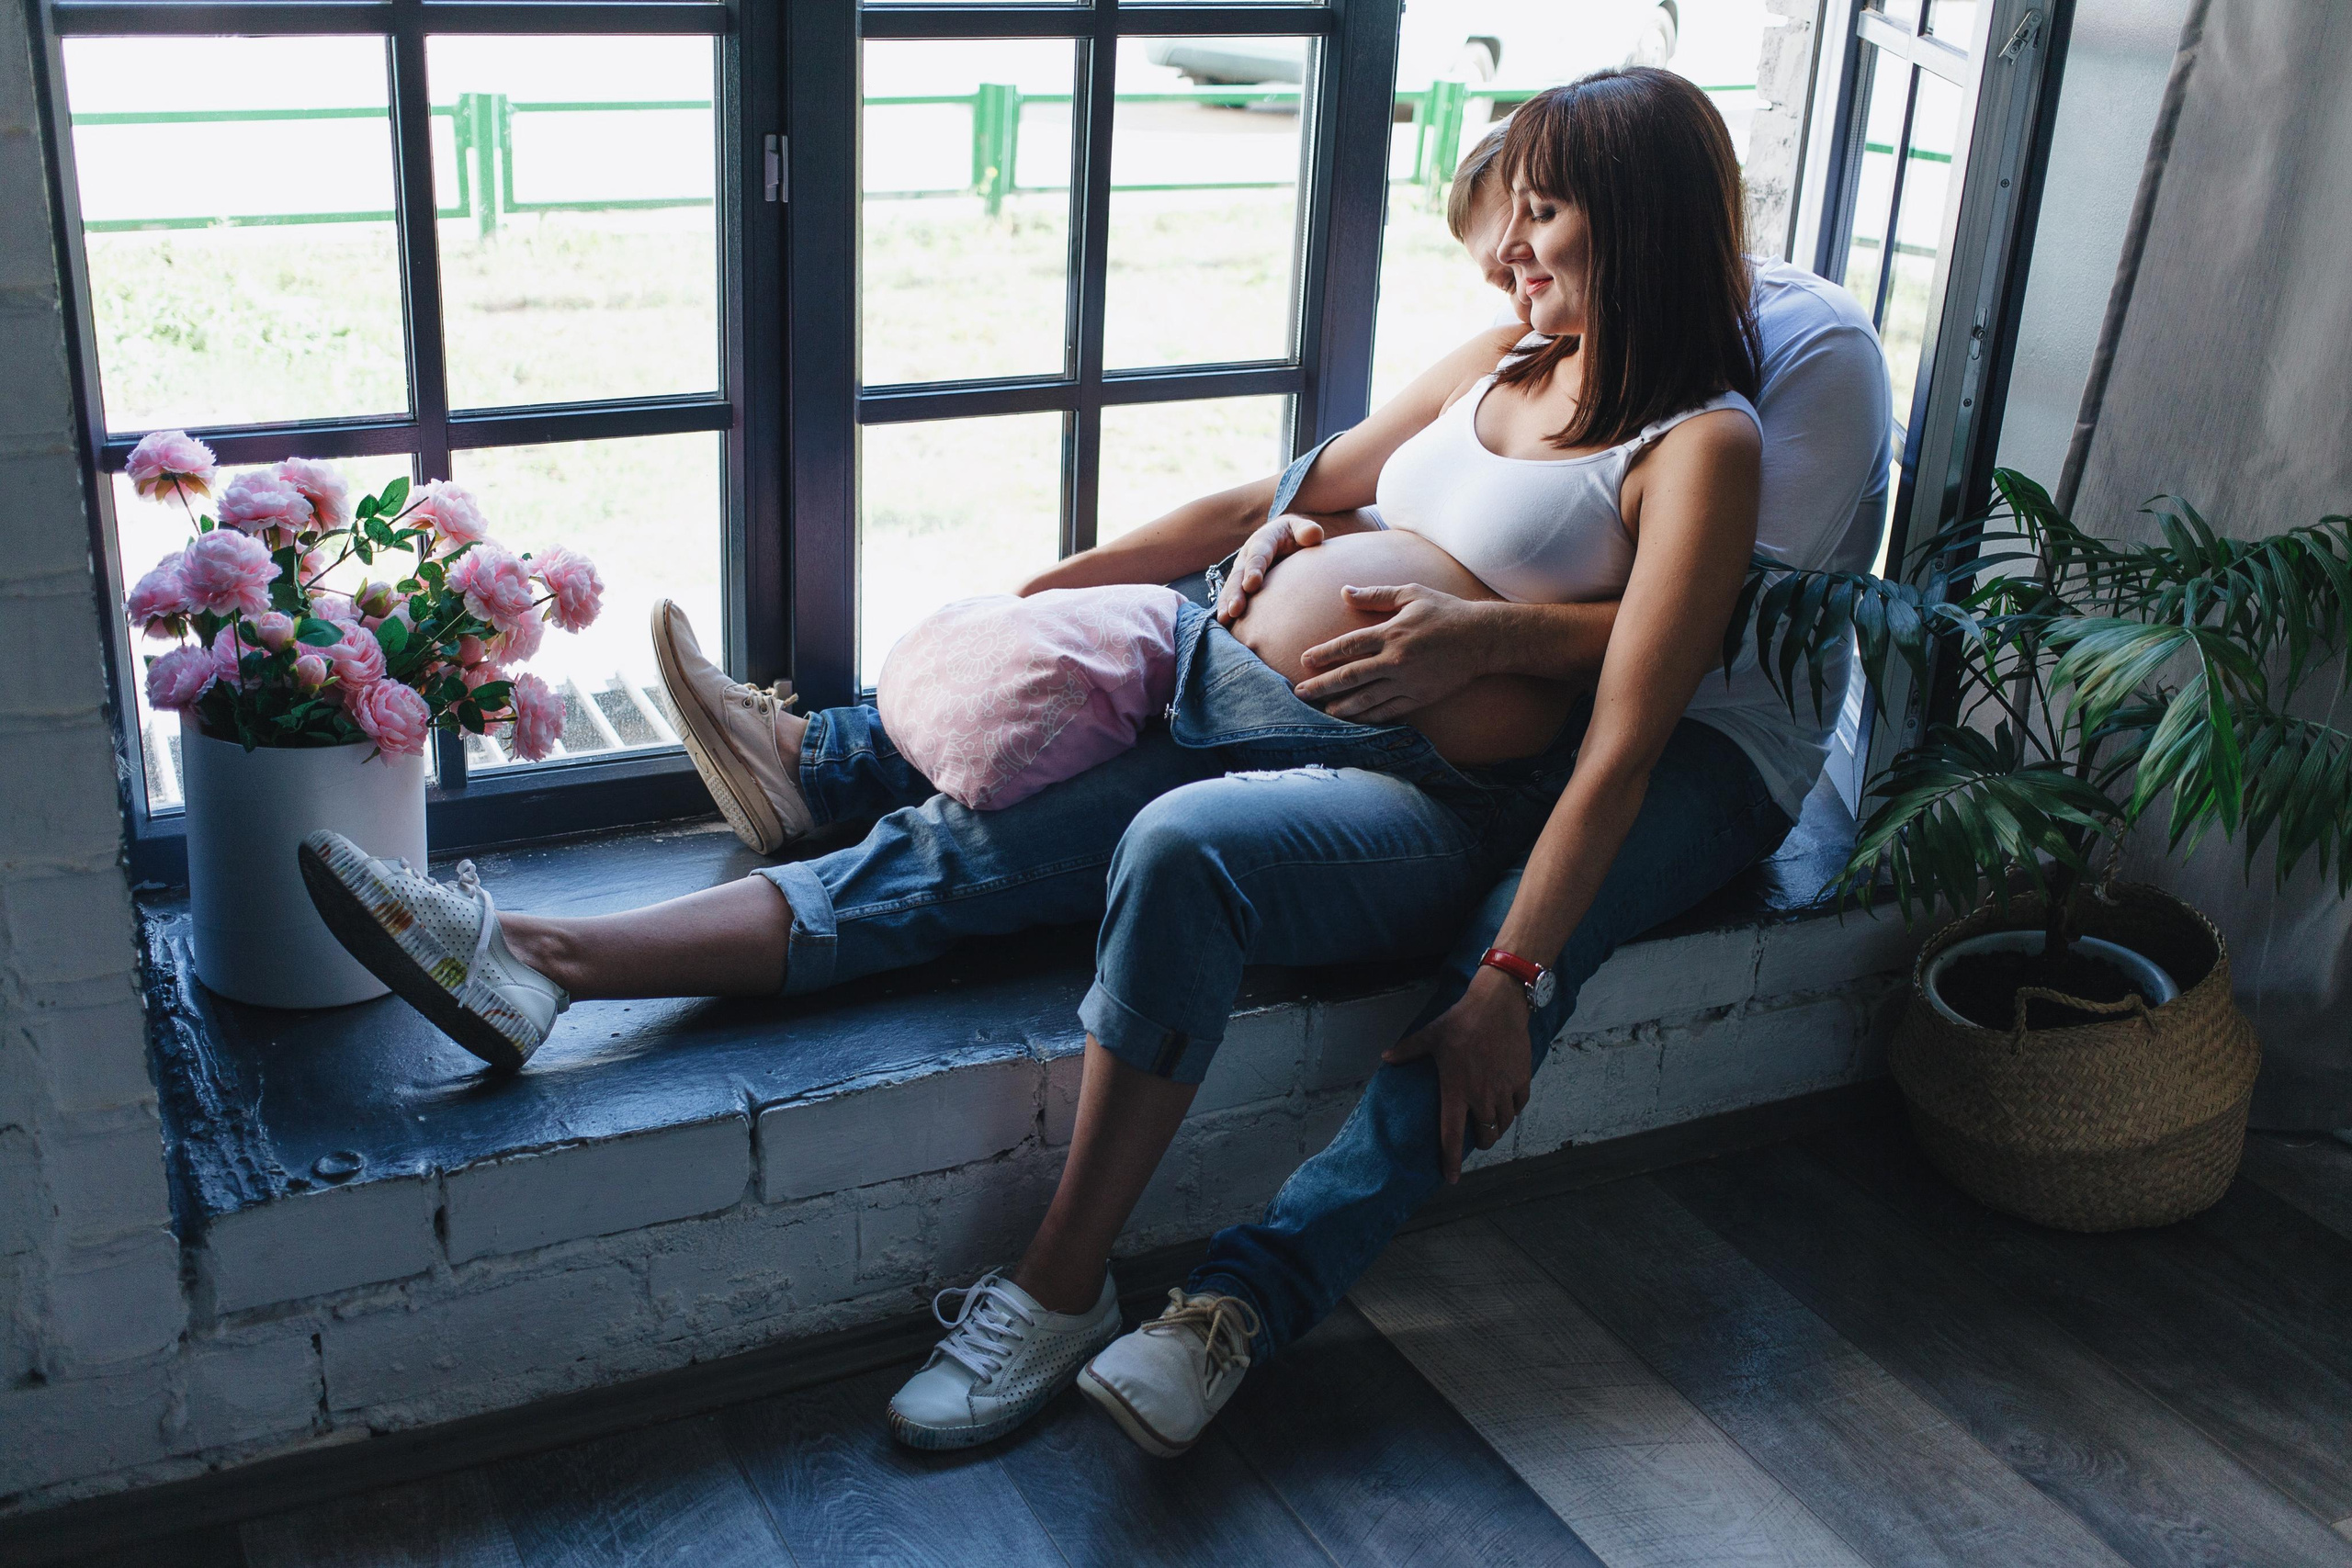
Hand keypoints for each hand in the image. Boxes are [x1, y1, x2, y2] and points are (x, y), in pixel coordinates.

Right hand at [1215, 514, 1326, 624]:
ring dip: (1228, 603)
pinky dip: (1227, 609)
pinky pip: (1231, 597)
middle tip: (1235, 610)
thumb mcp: (1302, 528)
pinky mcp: (1241, 585)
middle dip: (1236, 592)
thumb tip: (1313, 534)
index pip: (1258, 554)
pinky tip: (1225, 625)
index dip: (1254, 568)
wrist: (1285, 540)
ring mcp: (1242, 571)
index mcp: (1263, 540)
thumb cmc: (1296, 535)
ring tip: (1225, 619)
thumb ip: (1307, 531)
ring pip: (1231, 588)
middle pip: (1239, 575)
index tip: (1252, 584)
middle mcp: (1247, 556)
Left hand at [1290, 583, 1494, 723]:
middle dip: (1323, 685)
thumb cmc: (1446, 611)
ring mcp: (1408, 682)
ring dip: (1342, 706)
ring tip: (1323, 710)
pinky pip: (1389, 710)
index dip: (1324, 654)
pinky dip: (1370, 716)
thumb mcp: (1411, 593)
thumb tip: (1344, 592)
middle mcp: (1396, 660)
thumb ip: (1376, 595)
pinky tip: (1355, 719)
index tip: (1304, 661)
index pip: (1348, 645)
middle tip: (1300, 693)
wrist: (1483, 639)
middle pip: (1351, 675)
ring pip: (1367, 698)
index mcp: (1392, 633)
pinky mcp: (1420, 697)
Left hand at [1382, 967, 1532, 1183]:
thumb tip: (1385, 1058)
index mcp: (1456, 1091)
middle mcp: (1481, 1097)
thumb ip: (1407, 1051)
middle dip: (1480, 1142)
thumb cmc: (1461, 1021)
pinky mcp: (1521, 1080)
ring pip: (1504, 1124)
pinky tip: (1507, 1104)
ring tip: (1491, 1123)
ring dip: (1497, 1128)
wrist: (1498, 1005)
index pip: (1452, 1135)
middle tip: (1476, 1138)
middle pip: (1484, 1136)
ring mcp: (1503, 1090)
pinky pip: (1519, 1106)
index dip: (1451, 1160)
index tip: (1452, 1178)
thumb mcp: (1430, 1035)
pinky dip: (1513, 1109)